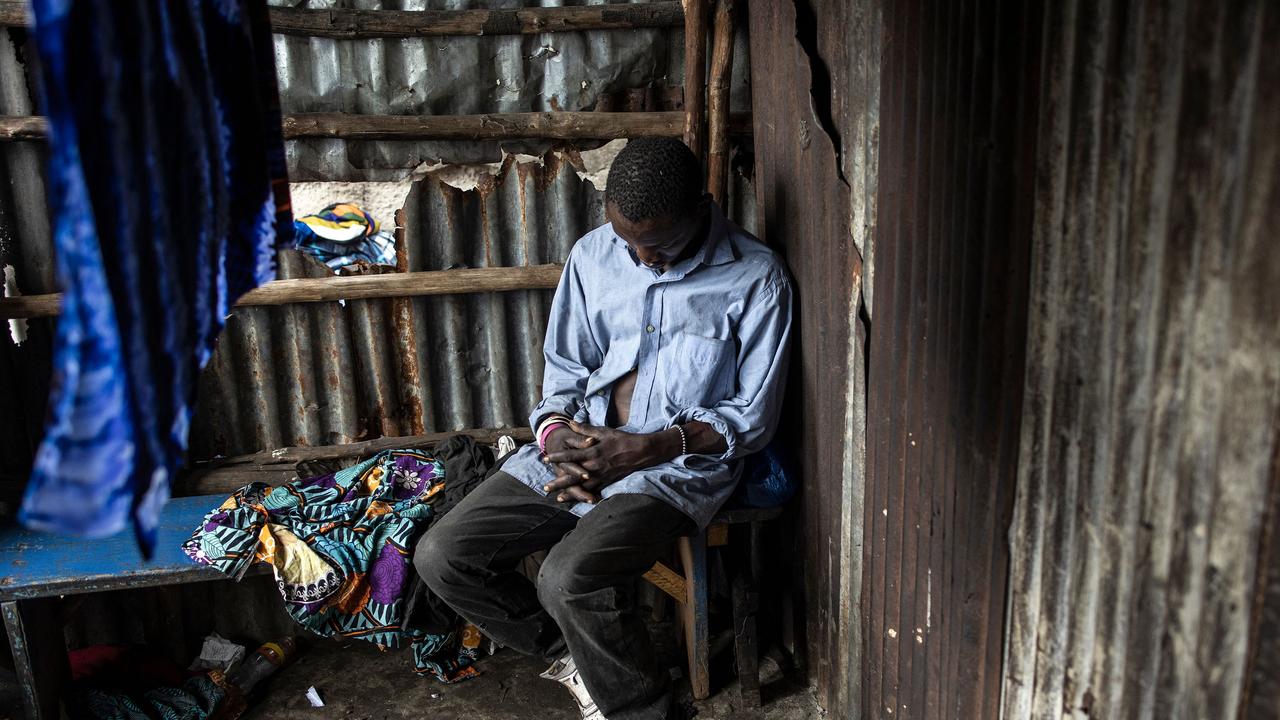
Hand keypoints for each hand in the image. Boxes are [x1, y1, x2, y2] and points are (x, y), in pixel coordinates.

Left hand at [541, 421, 675, 500]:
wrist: (640, 452)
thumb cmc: (621, 439)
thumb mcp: (603, 431)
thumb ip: (585, 430)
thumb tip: (570, 423)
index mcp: (592, 452)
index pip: (571, 456)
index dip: (557, 458)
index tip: (545, 459)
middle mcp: (595, 466)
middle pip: (573, 476)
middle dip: (559, 482)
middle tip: (545, 487)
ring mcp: (601, 476)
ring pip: (582, 486)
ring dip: (570, 493)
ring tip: (557, 498)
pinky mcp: (607, 481)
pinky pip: (594, 490)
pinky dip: (584, 495)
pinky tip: (577, 500)